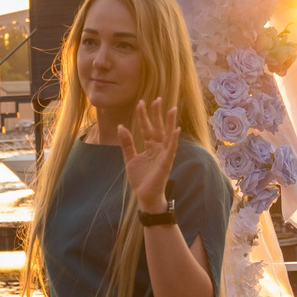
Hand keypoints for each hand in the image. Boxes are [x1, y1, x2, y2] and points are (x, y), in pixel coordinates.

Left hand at [117, 97, 180, 213]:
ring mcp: (163, 155)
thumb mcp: (130, 158)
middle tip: (157, 99)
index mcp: (150, 147)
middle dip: (157, 114)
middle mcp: (158, 148)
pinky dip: (173, 140)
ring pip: (167, 135)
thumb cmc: (141, 179)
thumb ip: (127, 143)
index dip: (144, 116)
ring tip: (171, 109)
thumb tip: (121, 126)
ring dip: (170, 122)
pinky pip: (171, 149)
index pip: (147, 128)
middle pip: (158, 128)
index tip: (141, 102)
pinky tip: (175, 129)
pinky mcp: (166, 163)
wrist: (145, 197)